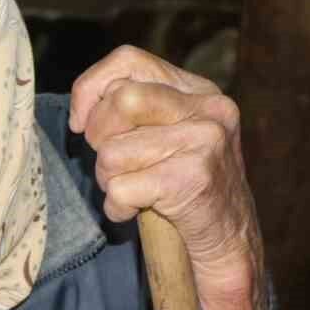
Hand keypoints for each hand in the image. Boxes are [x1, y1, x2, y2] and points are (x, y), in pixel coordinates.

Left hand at [68, 45, 268, 309]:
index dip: (91, 88)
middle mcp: (209, 108)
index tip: (82, 123)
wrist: (227, 248)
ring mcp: (207, 141)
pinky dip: (117, 207)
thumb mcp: (164, 136)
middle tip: (114, 167)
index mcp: (199, 90)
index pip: (129, 60)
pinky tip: (136, 214)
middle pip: (119, 101)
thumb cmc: (183, 192)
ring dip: (109, 180)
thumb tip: (82, 108)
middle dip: (100, 140)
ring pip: (114, 150)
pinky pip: (122, 187)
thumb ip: (133, 111)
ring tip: (133, 194)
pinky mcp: (196, 178)